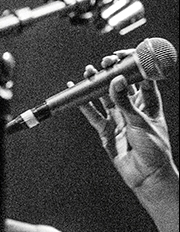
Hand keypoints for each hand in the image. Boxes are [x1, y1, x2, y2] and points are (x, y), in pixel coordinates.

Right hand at [76, 50, 173, 191]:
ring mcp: (118, 118)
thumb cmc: (154, 150)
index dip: (132, 64)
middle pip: (120, 84)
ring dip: (96, 84)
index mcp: (149, 103)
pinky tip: (76, 93)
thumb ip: (125, 102)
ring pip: (104, 97)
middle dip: (111, 71)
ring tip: (88, 72)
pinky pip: (93, 114)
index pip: (141, 77)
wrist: (146, 175)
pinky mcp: (106, 130)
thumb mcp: (141, 123)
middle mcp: (133, 108)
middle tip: (104, 63)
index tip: (122, 56)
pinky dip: (83, 104)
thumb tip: (116, 80)